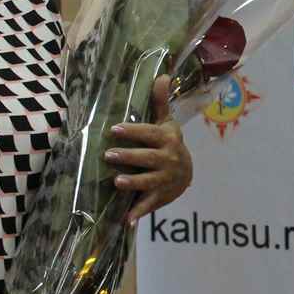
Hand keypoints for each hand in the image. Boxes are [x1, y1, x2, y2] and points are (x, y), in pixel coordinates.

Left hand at [106, 75, 193, 224]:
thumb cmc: (168, 144)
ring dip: (134, 182)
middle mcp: (169, 159)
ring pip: (149, 181)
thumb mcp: (166, 124)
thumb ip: (160, 102)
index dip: (134, 131)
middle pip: (148, 157)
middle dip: (129, 156)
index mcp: (168, 139)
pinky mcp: (161, 197)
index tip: (114, 129)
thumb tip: (162, 74)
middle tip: (108, 155)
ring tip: (117, 182)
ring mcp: (166, 179)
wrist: (186, 174)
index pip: (150, 133)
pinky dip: (139, 213)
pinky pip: (149, 204)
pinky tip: (127, 220)